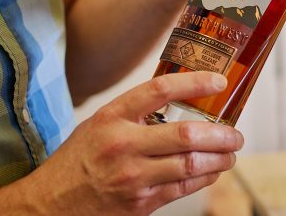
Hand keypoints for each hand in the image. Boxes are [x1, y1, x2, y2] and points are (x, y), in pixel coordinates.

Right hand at [24, 72, 242, 215]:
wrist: (50, 204)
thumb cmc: (79, 159)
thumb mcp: (99, 124)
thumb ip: (135, 112)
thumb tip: (181, 97)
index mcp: (112, 117)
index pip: (160, 90)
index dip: (195, 82)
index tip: (219, 80)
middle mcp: (123, 144)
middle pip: (186, 133)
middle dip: (221, 133)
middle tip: (236, 133)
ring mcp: (133, 177)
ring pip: (191, 164)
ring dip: (220, 157)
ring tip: (231, 152)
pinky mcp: (141, 203)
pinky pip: (184, 187)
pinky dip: (206, 177)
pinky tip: (214, 170)